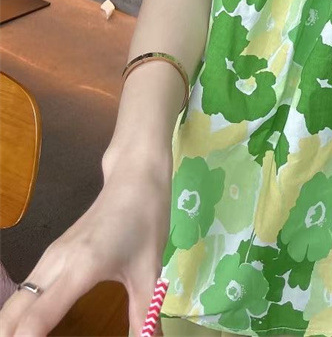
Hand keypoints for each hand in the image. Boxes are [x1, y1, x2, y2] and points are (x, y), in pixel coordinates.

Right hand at [0, 167, 170, 336]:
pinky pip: (24, 291)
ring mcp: (50, 257)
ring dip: (10, 328)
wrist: (134, 177)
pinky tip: (28, 331)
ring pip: (15, 301)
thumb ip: (145, 313)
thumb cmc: (144, 219)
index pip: (37, 317)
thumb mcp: (150, 269)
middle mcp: (56, 263)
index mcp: (81, 267)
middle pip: (13, 312)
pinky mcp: (50, 255)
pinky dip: (18, 314)